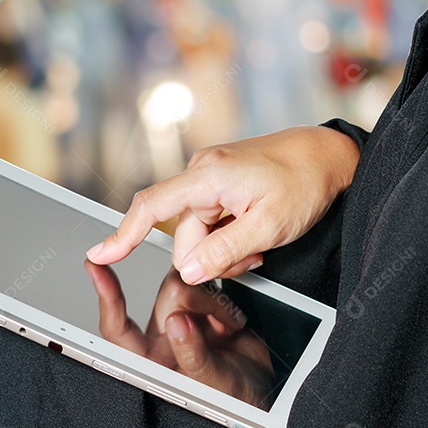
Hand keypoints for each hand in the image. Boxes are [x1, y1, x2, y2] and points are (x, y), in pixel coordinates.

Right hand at [86, 126, 358, 285]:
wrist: (329, 156)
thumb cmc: (304, 182)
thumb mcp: (269, 226)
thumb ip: (225, 250)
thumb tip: (189, 271)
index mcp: (207, 176)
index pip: (151, 208)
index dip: (123, 235)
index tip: (99, 256)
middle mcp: (201, 174)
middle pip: (184, 237)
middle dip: (212, 257)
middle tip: (254, 256)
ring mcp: (210, 180)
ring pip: (199, 236)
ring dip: (225, 250)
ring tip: (260, 244)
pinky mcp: (220, 186)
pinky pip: (212, 225)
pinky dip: (230, 238)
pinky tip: (255, 235)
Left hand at [86, 260, 275, 408]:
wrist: (268, 394)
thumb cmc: (238, 404)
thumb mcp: (214, 385)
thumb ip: (193, 354)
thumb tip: (175, 322)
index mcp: (152, 362)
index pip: (118, 329)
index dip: (107, 298)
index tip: (96, 267)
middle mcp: (163, 340)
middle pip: (166, 295)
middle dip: (196, 302)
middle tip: (222, 327)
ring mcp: (184, 324)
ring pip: (187, 286)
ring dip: (214, 303)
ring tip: (230, 329)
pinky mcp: (205, 312)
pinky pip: (208, 287)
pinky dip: (225, 303)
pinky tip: (234, 325)